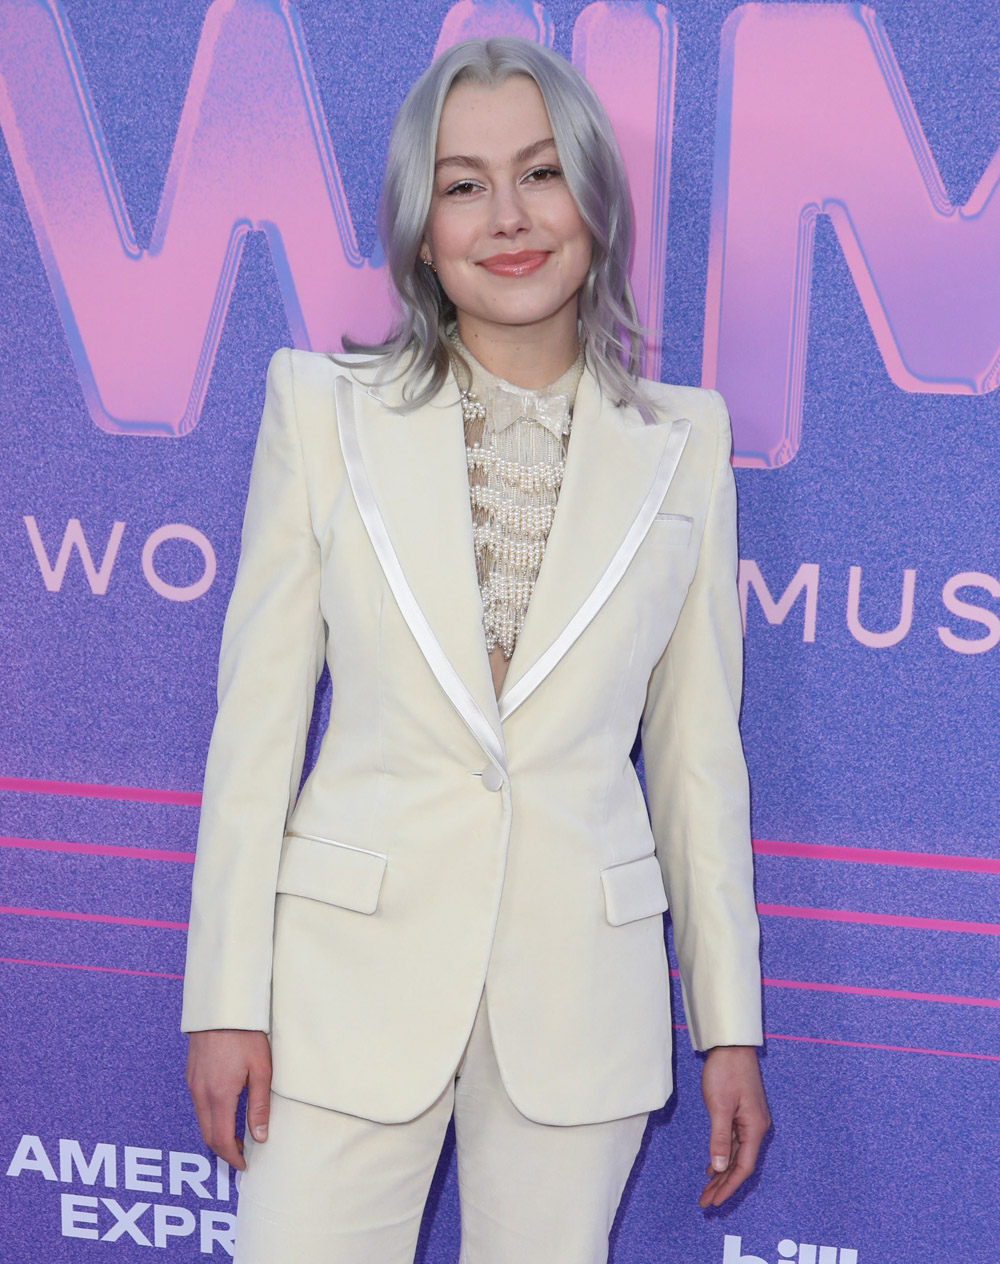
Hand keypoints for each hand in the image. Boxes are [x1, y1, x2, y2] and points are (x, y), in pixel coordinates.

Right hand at [185, 1029, 271, 1170]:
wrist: (222, 1007)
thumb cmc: (245, 1034)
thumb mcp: (261, 1069)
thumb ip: (259, 1105)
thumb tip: (260, 1136)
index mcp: (219, 1094)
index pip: (220, 1139)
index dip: (232, 1157)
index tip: (243, 1164)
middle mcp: (201, 1092)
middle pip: (207, 1135)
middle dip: (223, 1150)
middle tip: (240, 1154)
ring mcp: (193, 1083)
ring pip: (200, 1120)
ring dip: (215, 1134)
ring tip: (236, 1136)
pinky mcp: (191, 1074)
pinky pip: (197, 1105)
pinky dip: (209, 1117)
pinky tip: (224, 1112)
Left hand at [698, 1045, 769, 1206]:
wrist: (731, 1044)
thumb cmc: (726, 1071)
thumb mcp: (719, 1106)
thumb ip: (720, 1138)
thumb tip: (719, 1167)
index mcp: (755, 1128)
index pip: (743, 1166)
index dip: (728, 1185)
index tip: (713, 1201)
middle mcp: (756, 1127)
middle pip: (740, 1163)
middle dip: (722, 1184)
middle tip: (705, 1202)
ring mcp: (750, 1120)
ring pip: (735, 1153)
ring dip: (721, 1171)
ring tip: (706, 1189)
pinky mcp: (742, 1112)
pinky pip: (733, 1141)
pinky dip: (722, 1154)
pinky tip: (713, 1164)